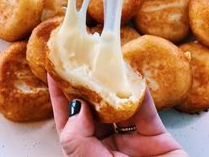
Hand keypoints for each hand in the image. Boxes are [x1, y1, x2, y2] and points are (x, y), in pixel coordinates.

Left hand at [48, 75, 187, 156]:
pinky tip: (131, 78)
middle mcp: (106, 146)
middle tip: (82, 61)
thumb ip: (79, 140)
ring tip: (105, 63)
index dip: (60, 97)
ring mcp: (130, 139)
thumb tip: (76, 105)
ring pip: (118, 104)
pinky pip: (145, 108)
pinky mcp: (155, 134)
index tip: (53, 73)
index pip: (69, 122)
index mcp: (88, 154)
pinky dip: (139, 92)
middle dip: (88, 85)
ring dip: (113, 85)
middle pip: (94, 108)